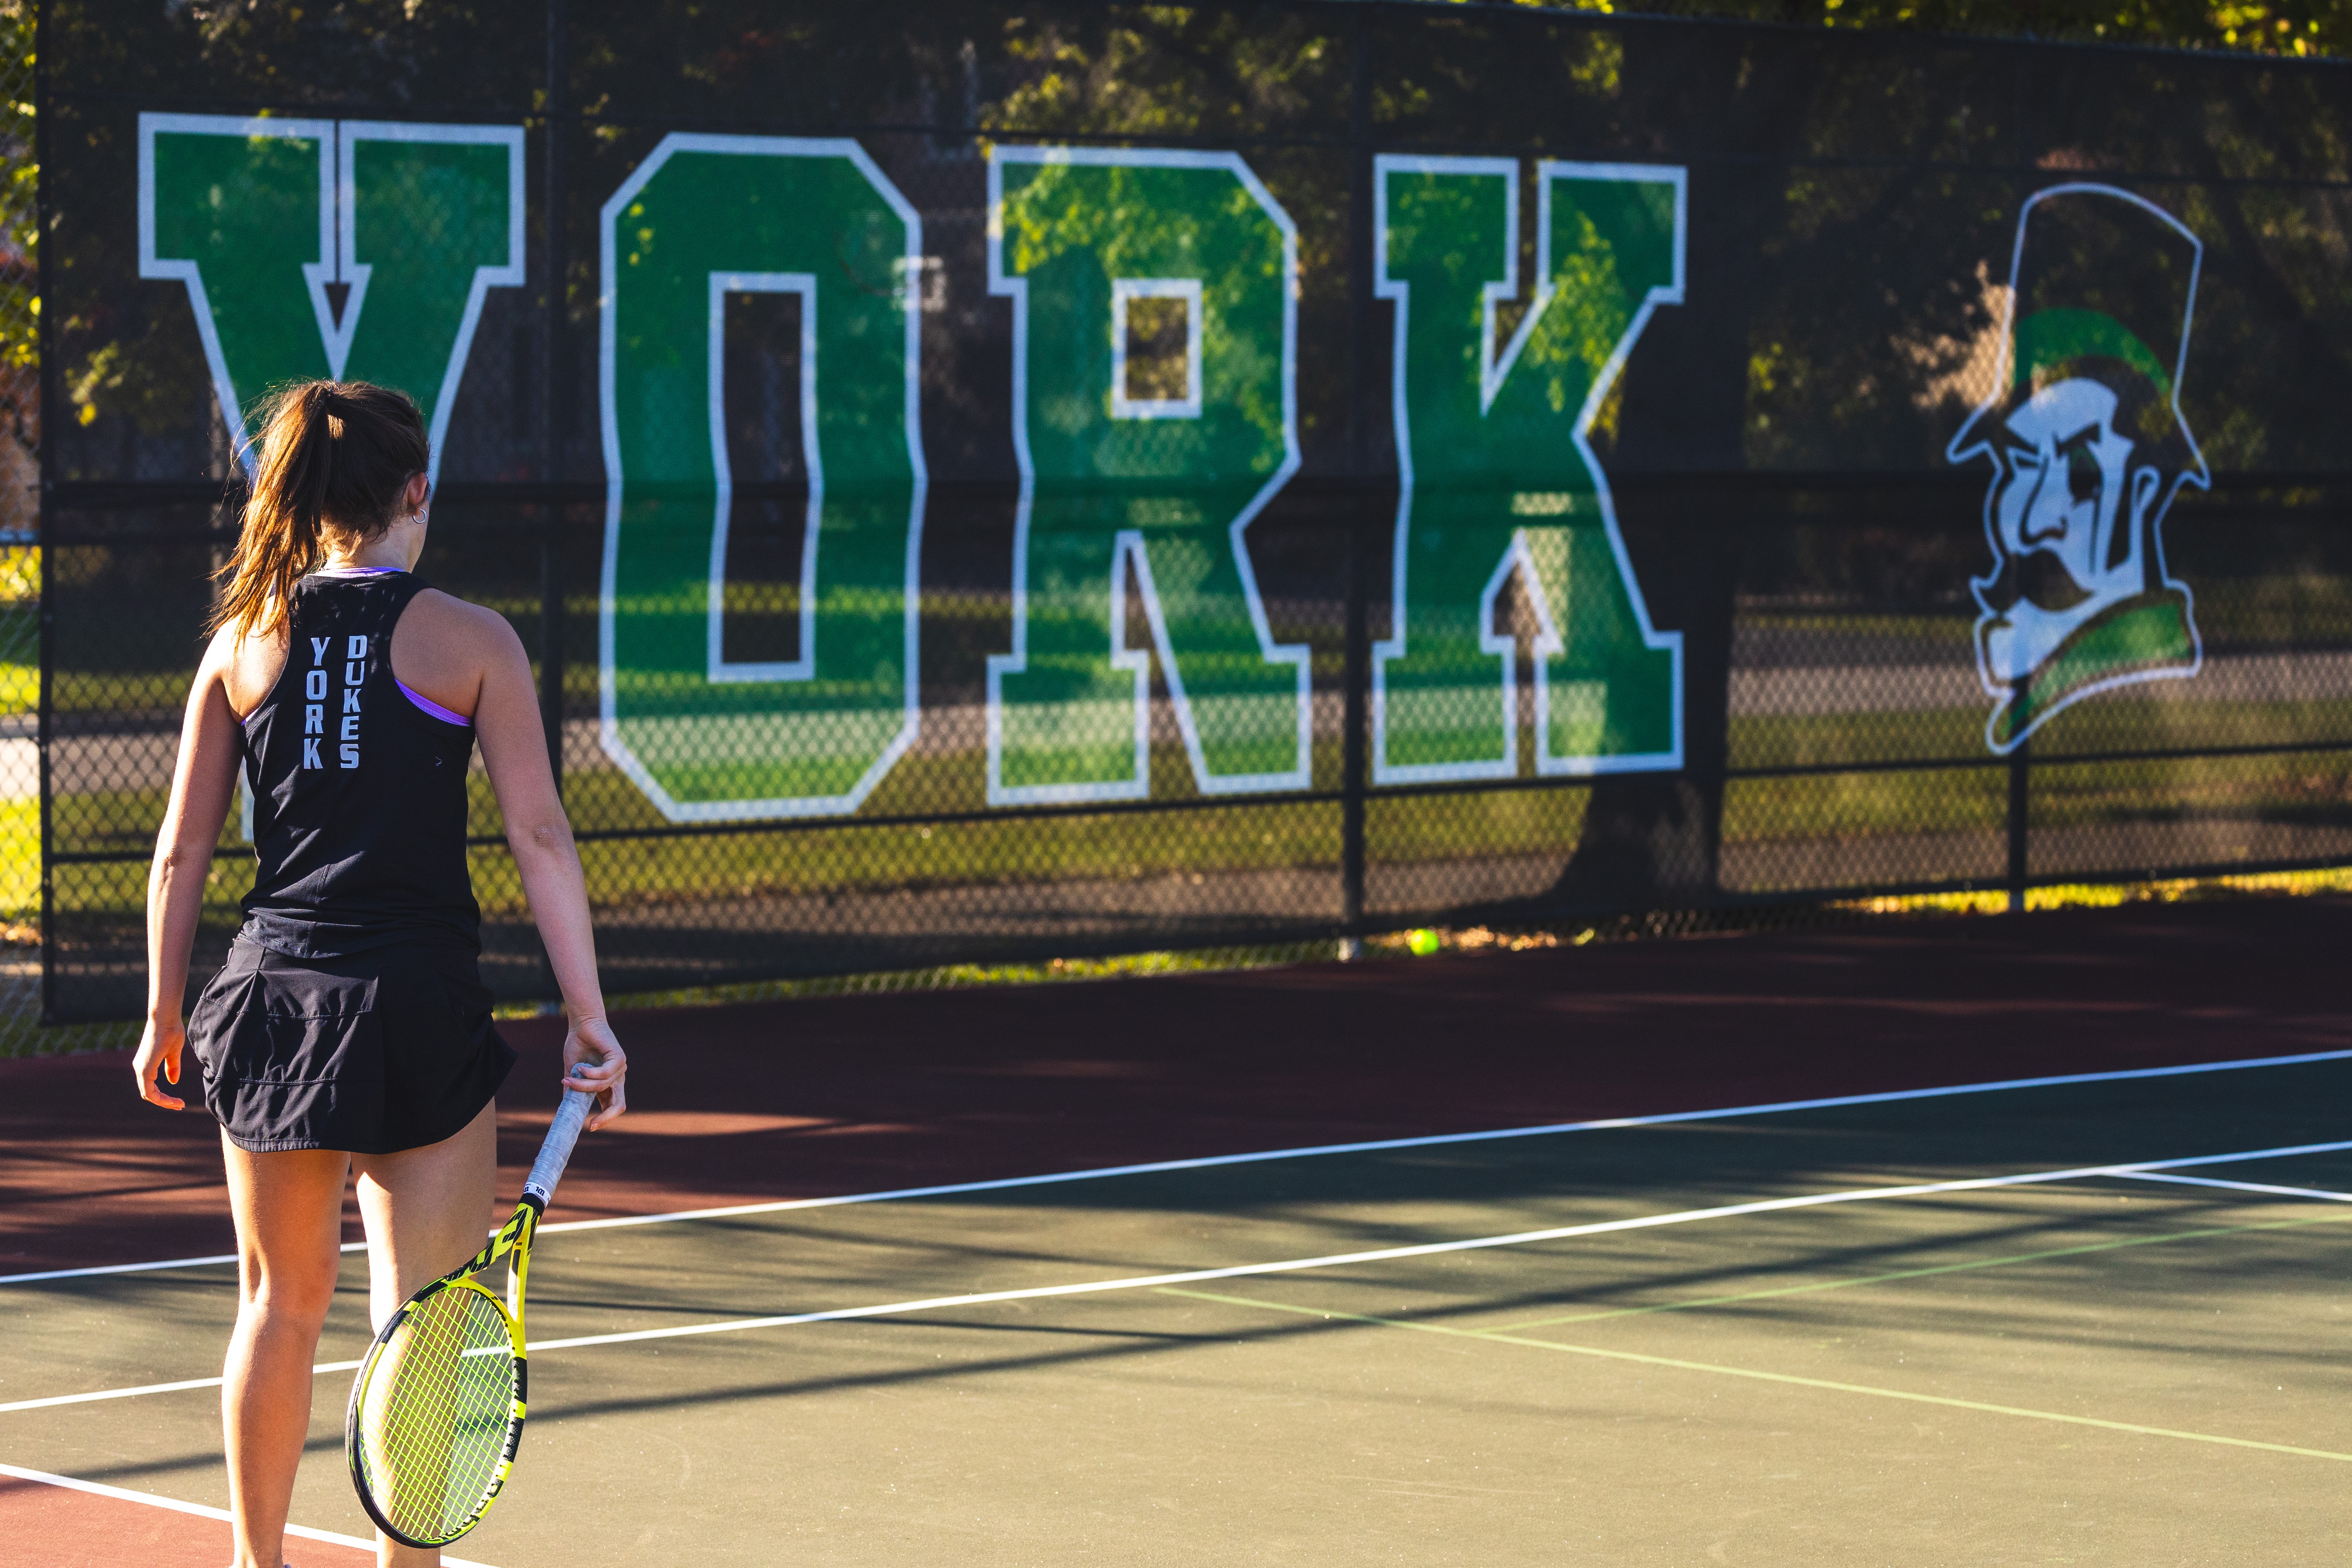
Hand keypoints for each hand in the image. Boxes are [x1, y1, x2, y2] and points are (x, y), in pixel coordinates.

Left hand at [133, 1016, 186, 1110]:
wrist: (166, 1019)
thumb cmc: (171, 1031)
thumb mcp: (173, 1053)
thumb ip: (172, 1067)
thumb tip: (173, 1082)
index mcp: (146, 1064)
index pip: (151, 1087)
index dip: (164, 1097)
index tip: (179, 1100)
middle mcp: (140, 1068)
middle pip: (148, 1093)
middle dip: (164, 1102)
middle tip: (179, 1106)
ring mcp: (141, 1068)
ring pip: (148, 1094)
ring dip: (164, 1102)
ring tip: (179, 1105)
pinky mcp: (145, 1069)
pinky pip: (149, 1091)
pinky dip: (161, 1098)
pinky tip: (173, 1100)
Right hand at [561, 1014, 626, 1131]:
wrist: (582, 1025)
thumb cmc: (578, 1046)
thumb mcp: (573, 1073)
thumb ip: (573, 1089)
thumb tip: (565, 1109)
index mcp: (608, 1084)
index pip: (612, 1106)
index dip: (604, 1118)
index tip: (590, 1127)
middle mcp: (617, 1078)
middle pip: (619, 1104)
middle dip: (606, 1117)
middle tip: (592, 1124)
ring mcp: (620, 1069)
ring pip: (602, 1087)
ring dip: (583, 1086)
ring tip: (569, 1079)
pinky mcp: (619, 1058)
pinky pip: (605, 1074)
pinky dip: (590, 1074)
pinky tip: (580, 1067)